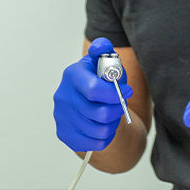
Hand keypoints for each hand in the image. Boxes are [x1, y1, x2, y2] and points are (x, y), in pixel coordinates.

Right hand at [53, 37, 132, 151]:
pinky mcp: (63, 134)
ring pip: (98, 130)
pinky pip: (94, 143)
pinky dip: (106, 136)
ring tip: (115, 113)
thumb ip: (104, 49)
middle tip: (123, 104)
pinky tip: (106, 124)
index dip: (115, 93)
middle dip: (118, 108)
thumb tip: (100, 47)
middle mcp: (63, 96)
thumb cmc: (101, 75)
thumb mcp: (103, 59)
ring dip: (113, 123)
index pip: (93, 89)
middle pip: (98, 112)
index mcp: (72, 74)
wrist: (88, 97)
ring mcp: (61, 116)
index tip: (128, 90)